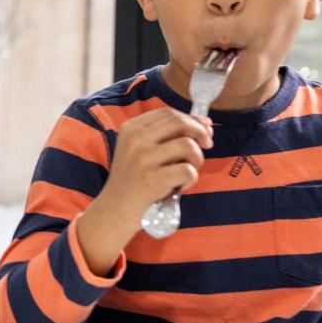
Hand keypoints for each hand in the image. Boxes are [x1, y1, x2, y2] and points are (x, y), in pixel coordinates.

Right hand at [77, 108, 212, 275]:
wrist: (114, 210)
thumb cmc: (133, 180)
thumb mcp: (139, 150)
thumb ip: (166, 136)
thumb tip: (205, 124)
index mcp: (131, 128)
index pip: (168, 112)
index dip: (191, 119)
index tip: (203, 130)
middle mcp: (135, 140)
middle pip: (179, 123)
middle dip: (200, 133)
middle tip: (207, 145)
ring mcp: (142, 159)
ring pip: (188, 145)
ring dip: (197, 159)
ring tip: (188, 171)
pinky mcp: (152, 179)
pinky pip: (188, 170)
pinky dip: (191, 179)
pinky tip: (181, 185)